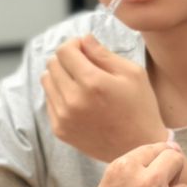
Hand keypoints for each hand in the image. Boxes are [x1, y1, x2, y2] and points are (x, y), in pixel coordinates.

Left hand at [43, 34, 167, 161]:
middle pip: (52, 64)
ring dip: (61, 75)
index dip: (74, 44)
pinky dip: (60, 94)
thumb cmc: (140, 107)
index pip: (64, 50)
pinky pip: (49, 100)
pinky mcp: (60, 130)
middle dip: (67, 58)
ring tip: (80, 81)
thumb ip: (104, 53)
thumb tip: (84, 39)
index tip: (84, 48)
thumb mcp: (132, 73)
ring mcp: (64, 117)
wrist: (138, 147)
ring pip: (46, 81)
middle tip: (84, 64)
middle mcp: (73, 100)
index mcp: (92, 82)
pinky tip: (79, 98)